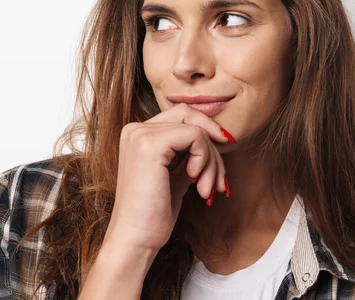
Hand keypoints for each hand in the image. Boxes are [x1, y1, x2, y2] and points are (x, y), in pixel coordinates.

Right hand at [104, 103, 233, 251]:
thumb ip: (189, 154)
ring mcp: (140, 134)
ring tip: (207, 188)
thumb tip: (217, 137)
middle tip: (219, 180)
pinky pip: (195, 137)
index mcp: (138, 134)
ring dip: (211, 161)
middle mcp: (135, 129)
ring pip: (197, 129)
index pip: (183, 116)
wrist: (136, 239)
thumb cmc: (154, 213)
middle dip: (213, 146)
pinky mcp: (150, 144)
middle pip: (191, 117)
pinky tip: (194, 181)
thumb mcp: (176, 175)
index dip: (207, 134)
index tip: (218, 162)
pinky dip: (204, 159)